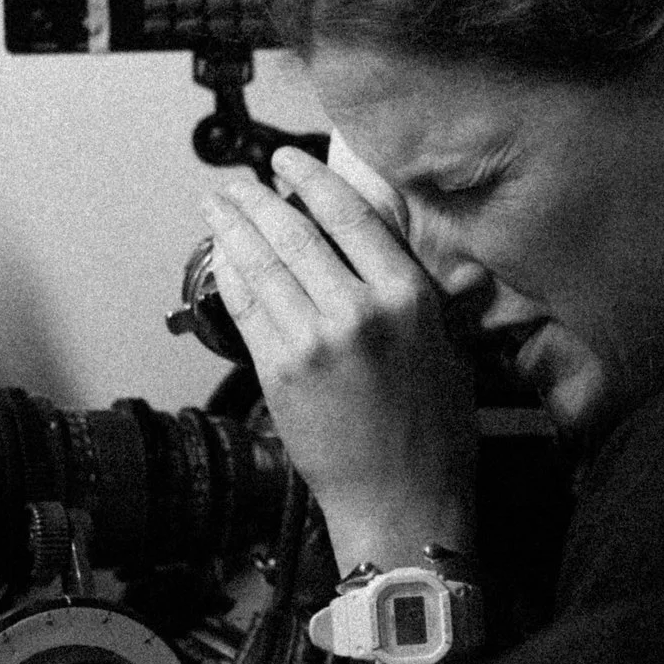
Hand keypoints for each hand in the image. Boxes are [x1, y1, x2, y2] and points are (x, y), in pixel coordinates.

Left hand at [201, 146, 475, 567]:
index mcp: (407, 298)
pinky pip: (245, 308)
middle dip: (257, 199)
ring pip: (262, 265)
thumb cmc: (434, 431)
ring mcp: (312, 342)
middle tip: (236, 181)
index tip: (286, 161)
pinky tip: (221, 256)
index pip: (350, 215)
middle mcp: (357, 311)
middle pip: (295, 233)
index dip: (310, 179)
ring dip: (232, 229)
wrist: (404, 502)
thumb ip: (413, 288)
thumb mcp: (446, 346)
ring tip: (217, 205)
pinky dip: (229, 275)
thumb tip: (380, 235)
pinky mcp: (278, 372)